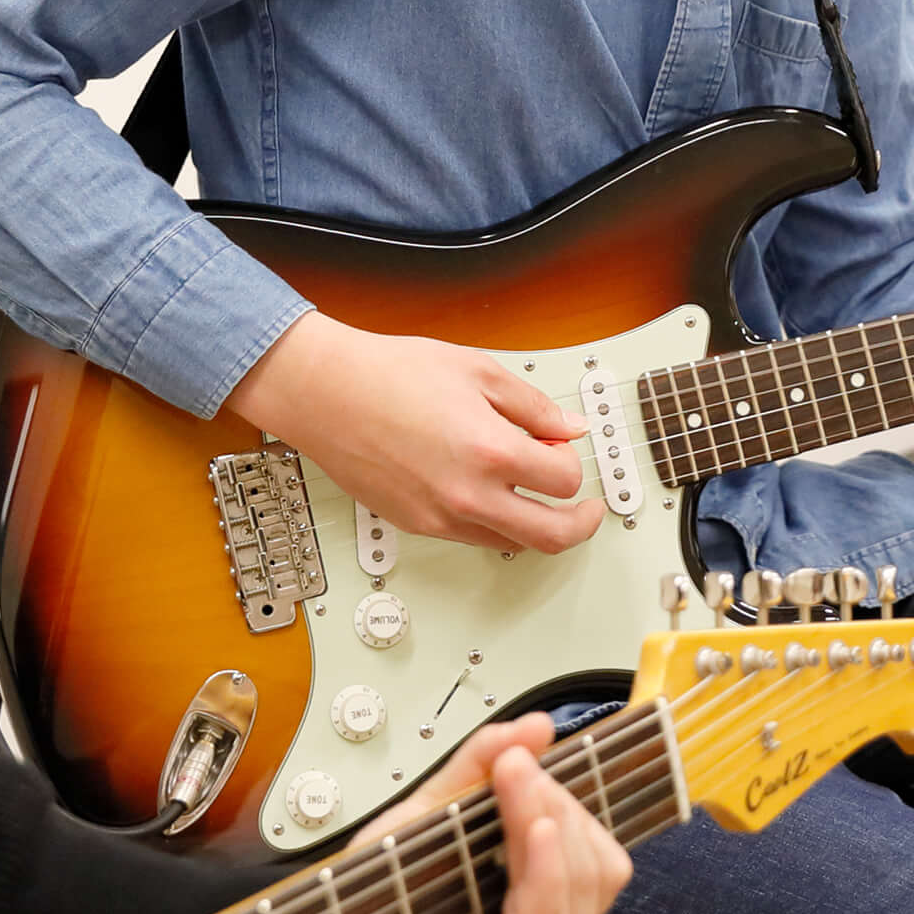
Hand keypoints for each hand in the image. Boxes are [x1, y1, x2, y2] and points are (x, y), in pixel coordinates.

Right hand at [227, 311, 603, 554]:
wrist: (326, 392)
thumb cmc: (389, 373)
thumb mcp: (478, 370)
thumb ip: (532, 405)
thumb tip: (568, 428)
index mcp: (490, 451)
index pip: (564, 481)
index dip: (573, 462)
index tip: (563, 447)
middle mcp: (468, 495)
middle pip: (550, 537)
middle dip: (580, 524)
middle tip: (587, 510)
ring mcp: (440, 517)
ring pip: (511, 542)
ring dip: (534, 522)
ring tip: (528, 488)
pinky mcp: (416, 525)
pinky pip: (472, 536)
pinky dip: (493, 521)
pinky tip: (486, 489)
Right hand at [361, 719, 634, 913]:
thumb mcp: (400, 840)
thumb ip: (468, 776)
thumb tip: (533, 727)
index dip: (539, 847)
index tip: (518, 776)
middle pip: (583, 883)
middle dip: (551, 807)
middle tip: (512, 760)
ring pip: (602, 876)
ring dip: (565, 813)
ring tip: (521, 777)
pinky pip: (597, 882)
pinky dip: (572, 833)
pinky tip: (536, 809)